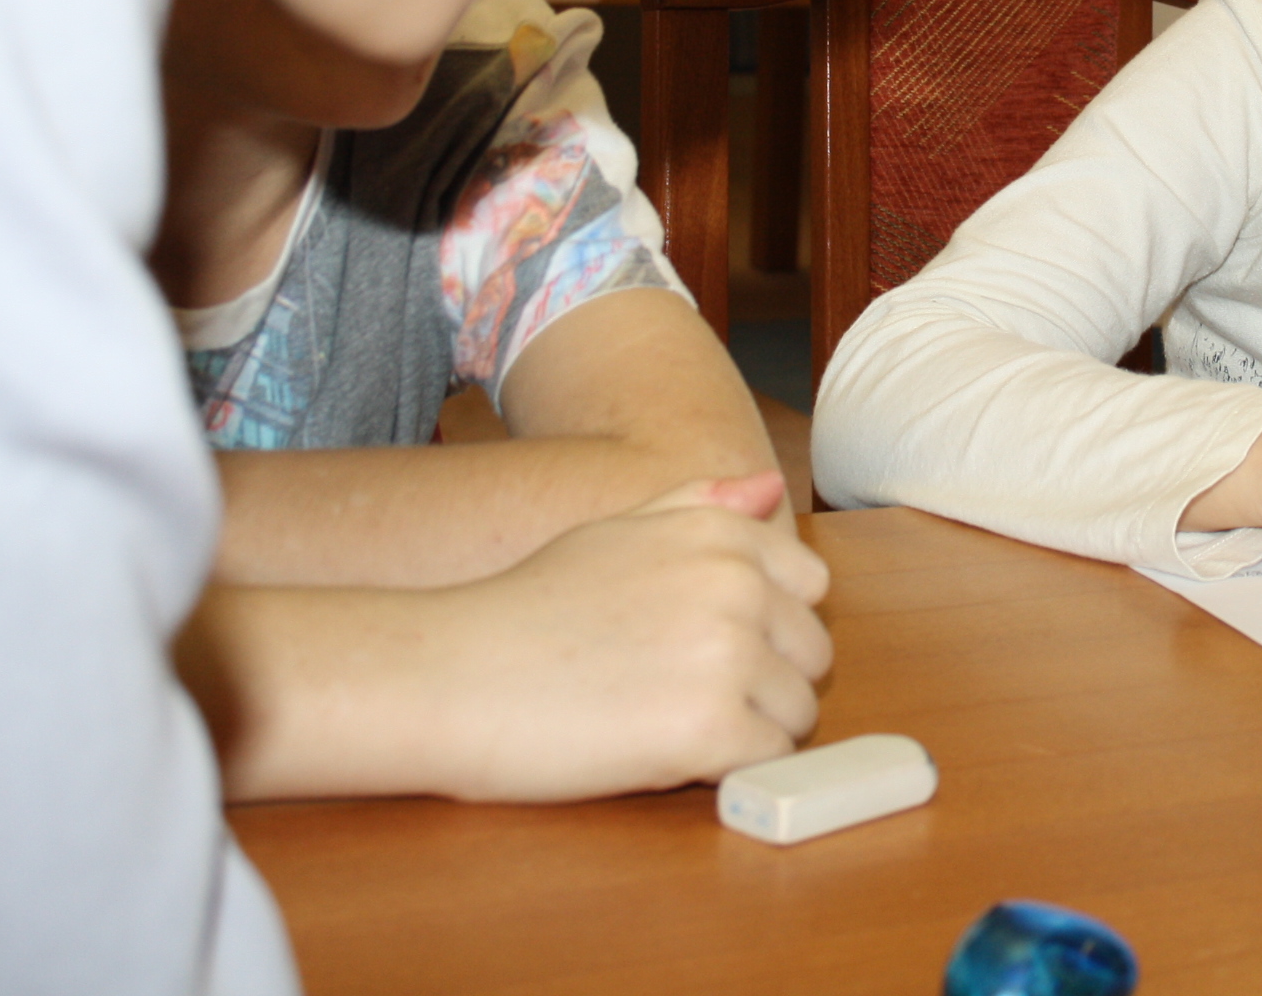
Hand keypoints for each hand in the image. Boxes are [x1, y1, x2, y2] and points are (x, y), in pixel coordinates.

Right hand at [187, 470, 832, 803]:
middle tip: (672, 690)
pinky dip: (727, 770)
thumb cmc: (528, 607)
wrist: (451, 674)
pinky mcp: (709, 728)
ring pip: (797, 714)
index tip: (700, 644)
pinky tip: (663, 753)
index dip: (763, 628)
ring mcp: (727, 655)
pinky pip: (768, 761)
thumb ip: (698, 506)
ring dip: (745, 730)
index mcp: (721, 533)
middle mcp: (737, 584)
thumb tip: (768, 490)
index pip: (809, 590)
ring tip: (661, 719)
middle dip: (761, 682)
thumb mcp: (614, 531)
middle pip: (810, 656)